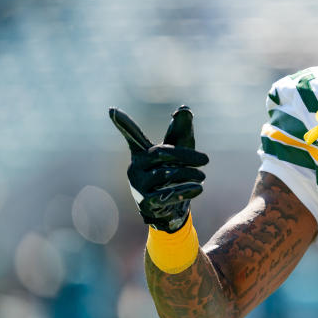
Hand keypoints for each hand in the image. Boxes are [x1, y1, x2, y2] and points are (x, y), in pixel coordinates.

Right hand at [109, 105, 208, 232]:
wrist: (171, 208)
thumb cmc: (174, 173)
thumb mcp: (180, 152)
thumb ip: (181, 131)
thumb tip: (184, 109)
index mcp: (142, 153)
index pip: (132, 135)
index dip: (123, 123)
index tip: (112, 110)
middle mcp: (136, 167)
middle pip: (161, 153)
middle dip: (185, 155)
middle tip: (206, 160)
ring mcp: (138, 185)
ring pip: (166, 174)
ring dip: (188, 174)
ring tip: (202, 176)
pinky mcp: (145, 203)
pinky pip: (165, 195)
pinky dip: (184, 191)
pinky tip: (198, 188)